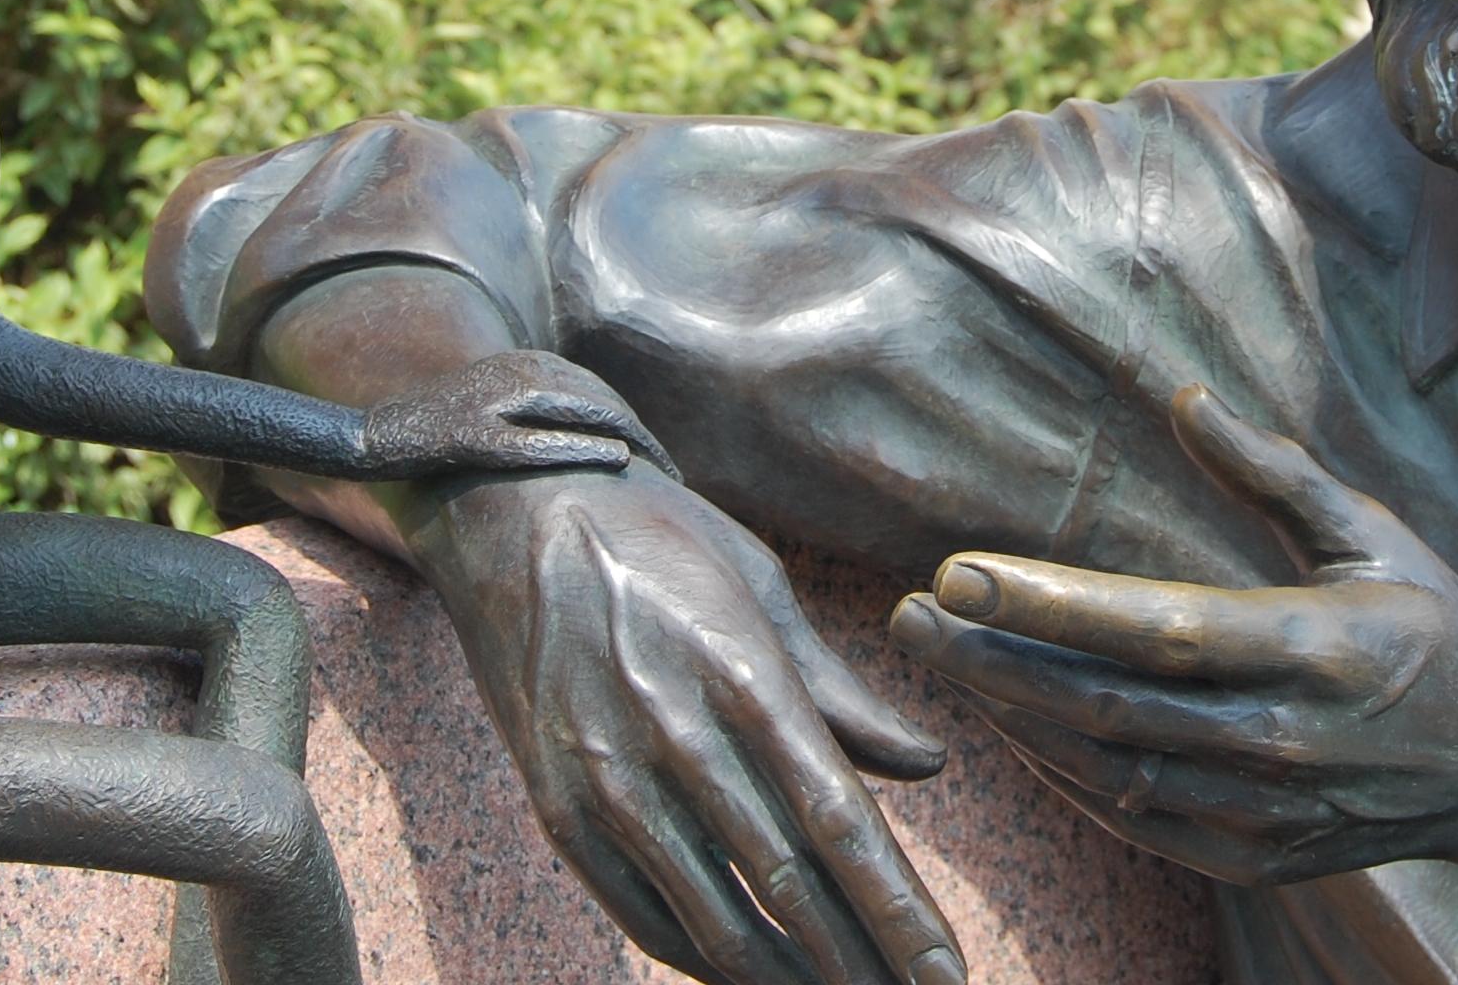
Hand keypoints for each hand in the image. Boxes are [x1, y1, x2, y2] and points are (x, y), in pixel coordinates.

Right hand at [355, 349, 680, 479]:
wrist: (374, 434)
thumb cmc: (440, 427)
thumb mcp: (496, 401)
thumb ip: (538, 407)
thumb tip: (590, 433)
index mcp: (522, 364)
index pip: (596, 391)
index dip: (634, 423)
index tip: (661, 455)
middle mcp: (513, 374)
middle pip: (597, 399)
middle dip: (642, 435)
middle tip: (675, 471)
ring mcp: (491, 403)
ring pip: (578, 413)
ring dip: (627, 439)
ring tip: (660, 471)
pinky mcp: (471, 436)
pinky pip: (536, 442)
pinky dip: (581, 448)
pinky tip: (616, 460)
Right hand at [411, 463, 967, 984]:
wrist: (511, 517)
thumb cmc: (660, 543)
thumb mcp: (762, 588)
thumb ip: (840, 691)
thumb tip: (926, 765)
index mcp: (743, 674)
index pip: (839, 820)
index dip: (898, 909)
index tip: (947, 972)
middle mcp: (677, 737)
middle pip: (789, 883)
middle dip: (862, 961)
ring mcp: (608, 780)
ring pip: (716, 917)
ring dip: (789, 978)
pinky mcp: (557, 809)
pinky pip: (642, 913)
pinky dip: (703, 957)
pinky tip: (749, 977)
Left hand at [889, 386, 1457, 887]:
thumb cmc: (1433, 630)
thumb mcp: (1370, 533)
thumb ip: (1270, 469)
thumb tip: (1181, 393)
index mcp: (1312, 648)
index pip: (1153, 627)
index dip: (1048, 603)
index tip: (955, 569)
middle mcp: (1282, 740)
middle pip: (1106, 706)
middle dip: (993, 660)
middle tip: (906, 615)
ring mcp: (1265, 814)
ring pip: (1106, 769)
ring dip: (1012, 717)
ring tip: (941, 657)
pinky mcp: (1253, 860)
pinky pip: (1134, 821)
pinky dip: (1064, 777)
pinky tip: (1013, 726)